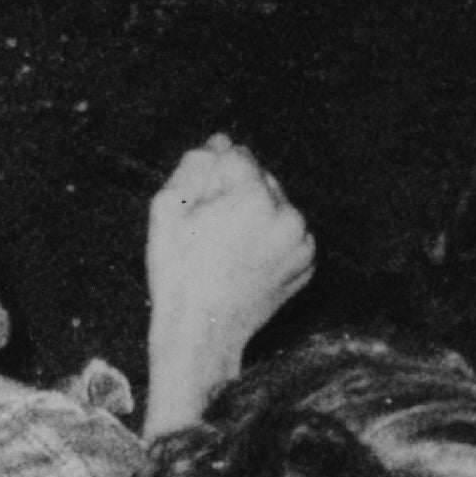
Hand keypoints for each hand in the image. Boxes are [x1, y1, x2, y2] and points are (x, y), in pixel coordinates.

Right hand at [147, 133, 315, 361]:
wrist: (202, 334)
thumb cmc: (179, 272)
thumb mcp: (167, 209)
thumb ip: (195, 165)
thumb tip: (219, 142)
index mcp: (256, 197)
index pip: (236, 157)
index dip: (212, 177)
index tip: (199, 207)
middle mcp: (288, 215)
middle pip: (261, 179)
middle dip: (237, 194)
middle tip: (211, 232)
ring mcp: (302, 242)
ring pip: (276, 206)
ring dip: (256, 215)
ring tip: (228, 249)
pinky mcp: (307, 264)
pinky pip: (287, 234)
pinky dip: (270, 240)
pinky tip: (245, 261)